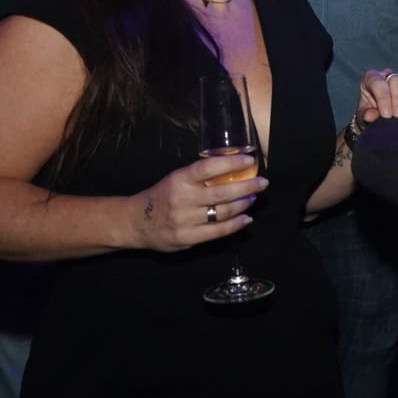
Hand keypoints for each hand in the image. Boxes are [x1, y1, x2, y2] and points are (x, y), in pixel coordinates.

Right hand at [132, 155, 265, 251]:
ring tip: (253, 198)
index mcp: (179, 179)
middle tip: (262, 183)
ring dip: (243, 205)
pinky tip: (245, 219)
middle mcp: (182, 198)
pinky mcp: (187, 237)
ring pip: (223, 212)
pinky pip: (218, 231)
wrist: (135, 222)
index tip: (250, 160)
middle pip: (222, 192)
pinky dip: (236, 225)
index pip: (208, 167)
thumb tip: (234, 169)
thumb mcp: (176, 179)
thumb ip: (200, 176)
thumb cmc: (162, 196)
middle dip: (248, 187)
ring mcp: (184, 220)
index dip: (232, 163)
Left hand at [358, 69, 397, 126]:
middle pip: (396, 80)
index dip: (383, 98)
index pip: (378, 83)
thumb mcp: (364, 116)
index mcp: (371, 79)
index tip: (386, 115)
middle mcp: (388, 75)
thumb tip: (371, 116)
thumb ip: (366, 115)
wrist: (381, 117)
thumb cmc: (371, 113)